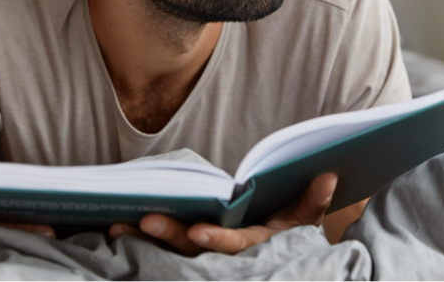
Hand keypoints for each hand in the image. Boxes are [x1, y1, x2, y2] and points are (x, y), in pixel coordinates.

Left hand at [109, 172, 337, 255]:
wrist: (275, 266)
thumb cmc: (289, 236)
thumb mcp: (304, 220)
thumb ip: (314, 201)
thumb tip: (328, 176)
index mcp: (254, 248)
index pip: (234, 246)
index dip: (216, 240)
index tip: (196, 231)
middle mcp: (225, 261)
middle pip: (193, 253)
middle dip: (167, 236)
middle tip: (142, 220)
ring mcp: (203, 262)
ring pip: (170, 255)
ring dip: (144, 241)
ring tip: (116, 227)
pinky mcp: (185, 257)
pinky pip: (160, 252)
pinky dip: (140, 243)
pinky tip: (115, 229)